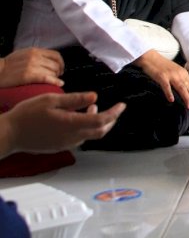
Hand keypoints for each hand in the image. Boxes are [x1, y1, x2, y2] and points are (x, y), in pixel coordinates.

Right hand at [0, 48, 64, 87]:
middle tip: (56, 76)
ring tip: (52, 80)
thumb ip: (37, 55)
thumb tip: (49, 60)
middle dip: (58, 71)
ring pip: (52, 72)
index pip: (56, 55)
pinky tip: (59, 84)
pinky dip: (55, 81)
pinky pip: (47, 78)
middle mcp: (35, 57)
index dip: (61, 63)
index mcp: (34, 51)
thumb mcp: (24, 54)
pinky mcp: (28, 75)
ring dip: (55, 77)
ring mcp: (32, 66)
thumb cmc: (8, 65)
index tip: (61, 68)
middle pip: (56, 64)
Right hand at [1, 92, 125, 154]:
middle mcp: (72, 137)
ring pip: (91, 136)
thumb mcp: (52, 99)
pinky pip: (80, 139)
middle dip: (111, 120)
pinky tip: (80, 117)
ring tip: (93, 108)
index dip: (114, 113)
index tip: (122, 105)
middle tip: (116, 108)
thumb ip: (75, 99)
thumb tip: (94, 96)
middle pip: (100, 131)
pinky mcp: (60, 146)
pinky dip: (86, 128)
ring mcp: (66, 144)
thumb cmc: (27, 115)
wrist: (9, 134)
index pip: (101, 120)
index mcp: (71, 124)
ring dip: (98, 123)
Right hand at [133, 50, 188, 110]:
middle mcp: (180, 74)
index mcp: (184, 73)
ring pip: (181, 87)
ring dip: (186, 97)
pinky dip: (169, 93)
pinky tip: (171, 100)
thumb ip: (182, 79)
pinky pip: (166, 86)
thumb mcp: (176, 71)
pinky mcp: (162, 76)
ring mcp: (171, 75)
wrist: (150, 57)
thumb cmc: (163, 66)